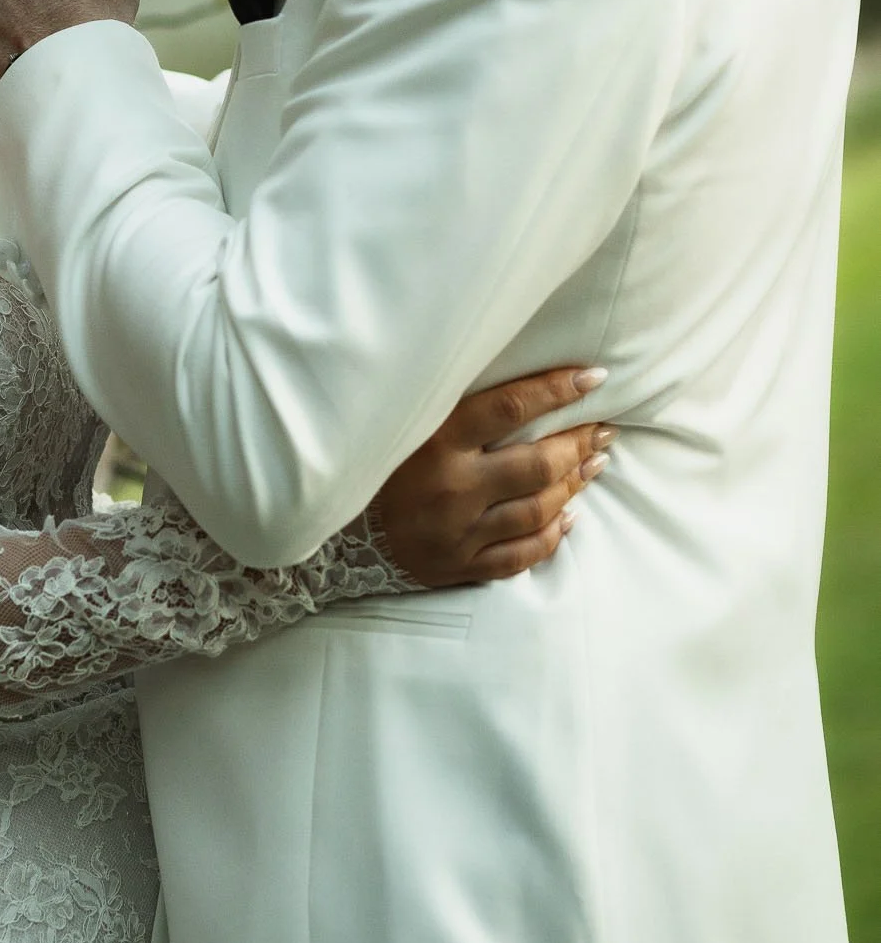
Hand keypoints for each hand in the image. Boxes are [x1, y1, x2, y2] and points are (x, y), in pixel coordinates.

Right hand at [370, 367, 616, 586]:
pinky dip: (552, 535)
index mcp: (435, 441)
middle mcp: (451, 487)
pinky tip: (570, 516)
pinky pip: (522, 554)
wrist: (339, 531)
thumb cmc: (378, 462)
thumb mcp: (405, 422)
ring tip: (595, 464)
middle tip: (603, 429)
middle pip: (536, 465)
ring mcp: (458, 532)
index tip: (593, 378)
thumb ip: (453, 405)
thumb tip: (514, 380)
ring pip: (537, 510)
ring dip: (574, 485)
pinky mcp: (460, 565)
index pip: (510, 408)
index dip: (556, 390)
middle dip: (578, 443)